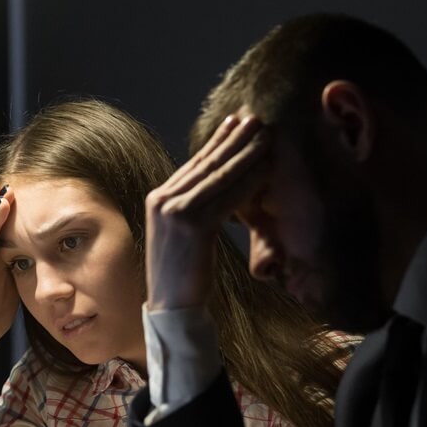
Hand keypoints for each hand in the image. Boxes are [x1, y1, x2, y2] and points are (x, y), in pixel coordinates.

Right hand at [144, 113, 268, 309]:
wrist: (172, 308)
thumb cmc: (184, 275)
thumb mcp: (185, 234)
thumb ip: (195, 208)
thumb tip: (216, 187)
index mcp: (158, 199)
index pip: (194, 164)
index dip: (217, 141)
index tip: (236, 122)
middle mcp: (162, 200)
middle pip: (206, 163)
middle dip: (233, 139)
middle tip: (256, 118)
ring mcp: (174, 211)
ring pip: (218, 176)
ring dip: (246, 153)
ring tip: (266, 134)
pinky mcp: (191, 225)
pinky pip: (227, 197)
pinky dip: (250, 181)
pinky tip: (267, 168)